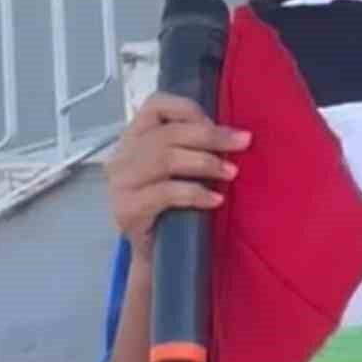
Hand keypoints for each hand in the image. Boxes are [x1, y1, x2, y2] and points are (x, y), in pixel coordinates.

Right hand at [105, 93, 249, 262]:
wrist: (157, 257)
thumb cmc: (174, 208)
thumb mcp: (182, 170)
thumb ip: (194, 146)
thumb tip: (236, 134)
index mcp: (134, 137)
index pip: (156, 105)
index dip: (190, 110)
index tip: (222, 127)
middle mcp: (121, 156)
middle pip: (167, 133)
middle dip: (210, 136)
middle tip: (242, 143)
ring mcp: (120, 184)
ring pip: (165, 159)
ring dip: (205, 163)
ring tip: (231, 173)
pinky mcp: (126, 210)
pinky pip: (164, 193)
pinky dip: (194, 193)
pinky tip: (215, 200)